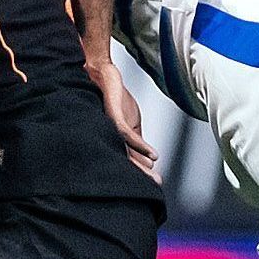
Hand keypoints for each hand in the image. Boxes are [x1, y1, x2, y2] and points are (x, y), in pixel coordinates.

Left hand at [95, 57, 156, 177]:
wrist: (103, 73)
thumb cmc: (114, 98)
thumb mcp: (132, 121)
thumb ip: (138, 139)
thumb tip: (150, 159)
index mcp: (113, 139)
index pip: (127, 159)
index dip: (140, 172)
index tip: (154, 182)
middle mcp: (108, 136)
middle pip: (124, 160)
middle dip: (140, 174)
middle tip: (155, 185)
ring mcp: (108, 127)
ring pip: (124, 151)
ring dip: (141, 165)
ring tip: (153, 175)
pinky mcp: (112, 116)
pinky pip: (127, 135)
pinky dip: (141, 145)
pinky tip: (153, 154)